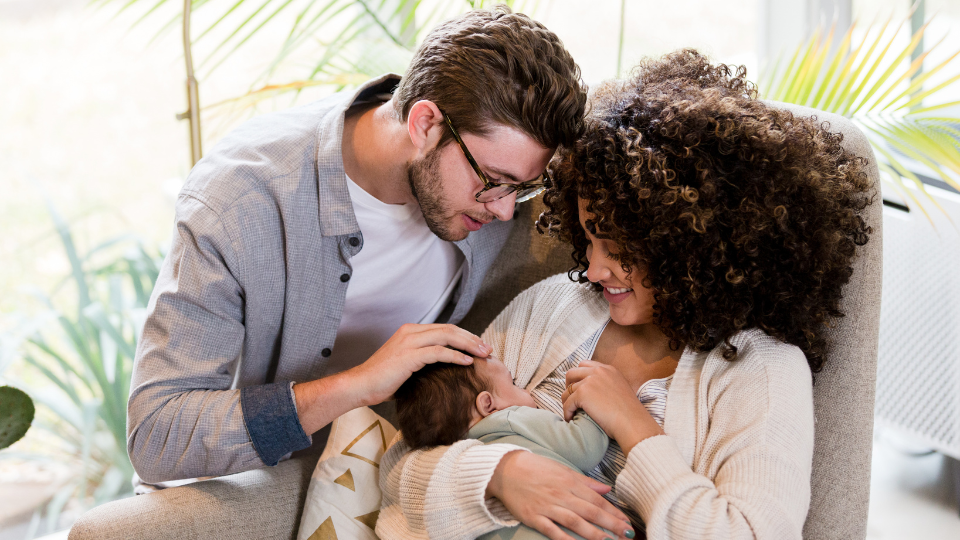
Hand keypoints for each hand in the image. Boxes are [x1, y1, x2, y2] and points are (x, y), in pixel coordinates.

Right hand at [348, 323, 490, 404]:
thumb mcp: (405, 365)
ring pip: (447, 336)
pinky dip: (456, 356)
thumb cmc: (382, 380)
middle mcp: (411, 332)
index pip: (444, 328)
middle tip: (487, 348)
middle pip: (449, 329)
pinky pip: (439, 352)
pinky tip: (467, 362)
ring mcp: (409, 342)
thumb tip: (443, 367)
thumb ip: (422, 359)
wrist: (360, 385)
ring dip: (468, 344)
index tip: (479, 346)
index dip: (464, 336)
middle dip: (471, 338)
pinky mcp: (409, 356)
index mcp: (410, 331)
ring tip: (483, 353)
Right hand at [487, 451, 634, 539]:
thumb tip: (606, 489)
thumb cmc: (535, 468)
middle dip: (611, 525)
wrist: (504, 469)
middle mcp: (561, 494)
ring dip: (594, 533)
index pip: (597, 499)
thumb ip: (585, 482)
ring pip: (575, 522)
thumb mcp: (562, 469)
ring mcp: (547, 507)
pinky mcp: (533, 517)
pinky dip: (565, 539)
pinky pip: (552, 530)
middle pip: (591, 512)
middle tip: (627, 535)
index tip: (627, 522)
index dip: (614, 512)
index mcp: (569, 481)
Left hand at [562, 360, 661, 453]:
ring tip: (570, 411)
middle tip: (570, 399)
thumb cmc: (629, 412)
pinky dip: (567, 412)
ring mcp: (589, 381)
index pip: (584, 365)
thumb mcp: (621, 388)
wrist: (632, 422)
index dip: (578, 377)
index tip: (578, 388)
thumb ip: (607, 383)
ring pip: (567, 390)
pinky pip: (567, 403)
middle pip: (572, 373)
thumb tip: (594, 391)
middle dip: (568, 386)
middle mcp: (598, 371)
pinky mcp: (582, 394)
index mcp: (608, 369)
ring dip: (566, 401)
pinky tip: (570, 419)